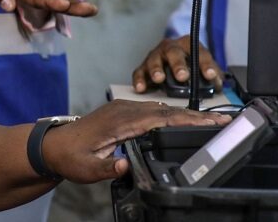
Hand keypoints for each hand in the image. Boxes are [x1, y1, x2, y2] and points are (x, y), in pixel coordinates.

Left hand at [0, 0, 97, 29]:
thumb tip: (8, 7)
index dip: (49, 1)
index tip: (62, 3)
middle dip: (68, 4)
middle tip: (79, 7)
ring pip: (68, 0)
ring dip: (78, 6)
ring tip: (92, 10)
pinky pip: (71, 1)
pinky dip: (80, 7)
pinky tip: (92, 10)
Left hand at [42, 99, 231, 182]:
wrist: (53, 145)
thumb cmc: (70, 156)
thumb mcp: (87, 169)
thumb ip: (107, 168)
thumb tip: (125, 167)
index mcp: (120, 121)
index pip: (162, 118)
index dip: (188, 119)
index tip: (211, 122)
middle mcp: (125, 110)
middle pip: (168, 110)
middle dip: (197, 115)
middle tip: (224, 121)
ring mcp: (124, 108)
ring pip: (163, 108)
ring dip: (187, 114)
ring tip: (212, 122)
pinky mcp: (124, 112)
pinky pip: (154, 110)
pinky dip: (173, 114)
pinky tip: (185, 121)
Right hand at [131, 35, 222, 92]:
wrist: (171, 55)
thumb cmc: (188, 61)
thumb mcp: (202, 64)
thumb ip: (212, 73)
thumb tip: (218, 83)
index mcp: (188, 44)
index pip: (198, 52)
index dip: (205, 64)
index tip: (210, 75)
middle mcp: (170, 47)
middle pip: (173, 52)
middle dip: (178, 65)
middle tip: (182, 76)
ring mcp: (155, 56)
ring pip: (154, 60)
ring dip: (156, 70)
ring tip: (159, 79)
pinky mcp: (143, 66)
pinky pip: (139, 72)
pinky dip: (140, 80)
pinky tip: (141, 88)